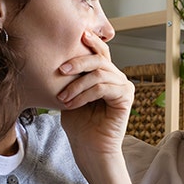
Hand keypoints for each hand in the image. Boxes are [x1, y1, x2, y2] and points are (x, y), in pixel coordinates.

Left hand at [56, 31, 133, 157]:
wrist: (89, 149)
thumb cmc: (79, 125)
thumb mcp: (69, 95)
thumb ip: (70, 77)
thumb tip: (57, 58)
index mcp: (105, 75)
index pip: (101, 52)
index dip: (91, 40)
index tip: (78, 34)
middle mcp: (117, 78)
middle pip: (100, 59)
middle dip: (78, 62)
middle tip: (61, 70)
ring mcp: (123, 87)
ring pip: (99, 73)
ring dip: (77, 85)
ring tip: (63, 98)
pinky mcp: (125, 99)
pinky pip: (103, 87)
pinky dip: (85, 95)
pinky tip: (73, 104)